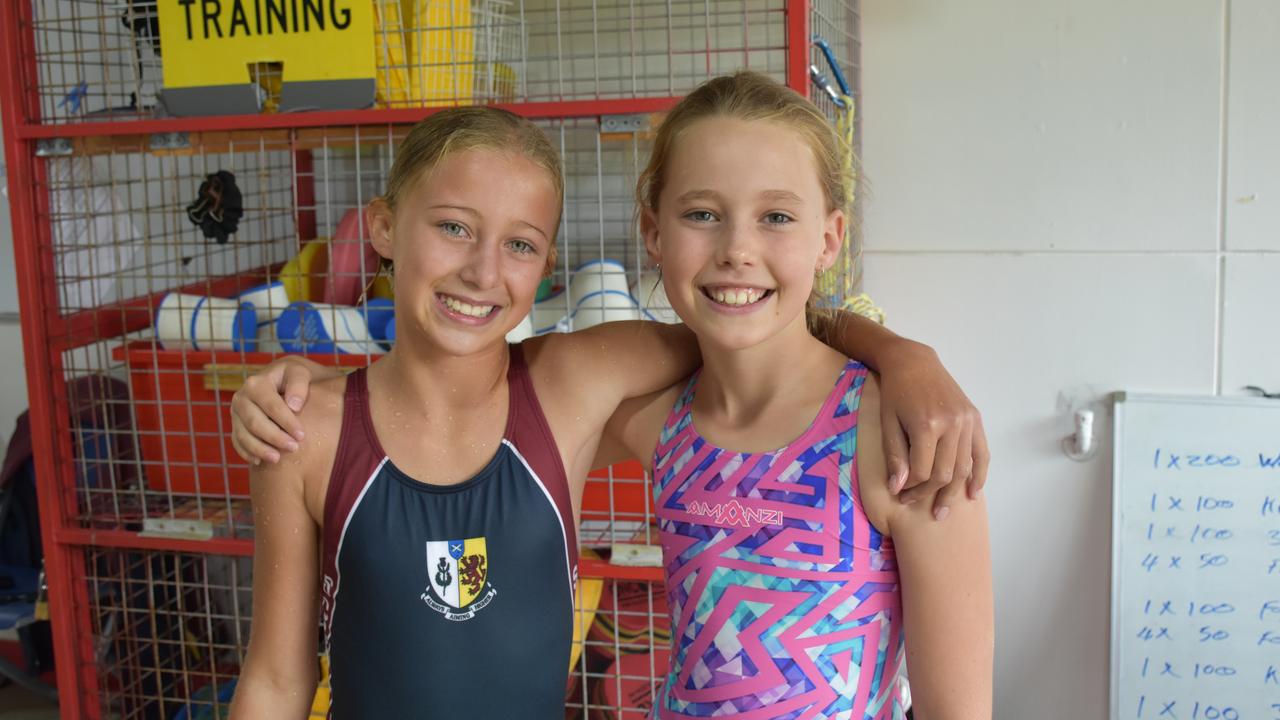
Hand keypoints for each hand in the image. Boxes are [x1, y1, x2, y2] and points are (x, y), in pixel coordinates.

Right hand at [229, 357, 318, 463]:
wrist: (281, 379)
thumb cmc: (293, 377)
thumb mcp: (299, 372)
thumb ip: (298, 384)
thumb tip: (293, 405)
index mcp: (256, 384)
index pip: (271, 406)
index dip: (286, 422)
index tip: (302, 436)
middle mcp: (241, 398)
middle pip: (255, 422)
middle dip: (274, 438)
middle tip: (294, 448)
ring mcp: (236, 413)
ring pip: (243, 435)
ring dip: (259, 449)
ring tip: (277, 459)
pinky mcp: (236, 425)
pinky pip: (237, 441)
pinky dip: (246, 452)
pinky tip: (259, 462)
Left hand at [876, 340, 988, 519]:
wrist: (914, 362)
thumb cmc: (895, 393)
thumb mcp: (888, 423)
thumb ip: (895, 456)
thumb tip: (898, 488)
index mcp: (926, 424)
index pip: (921, 471)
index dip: (910, 488)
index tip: (900, 495)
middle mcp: (952, 424)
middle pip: (944, 473)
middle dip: (929, 494)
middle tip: (917, 507)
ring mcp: (967, 421)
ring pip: (964, 467)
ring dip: (954, 493)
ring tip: (943, 512)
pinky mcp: (975, 418)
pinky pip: (982, 453)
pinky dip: (979, 475)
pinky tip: (973, 493)